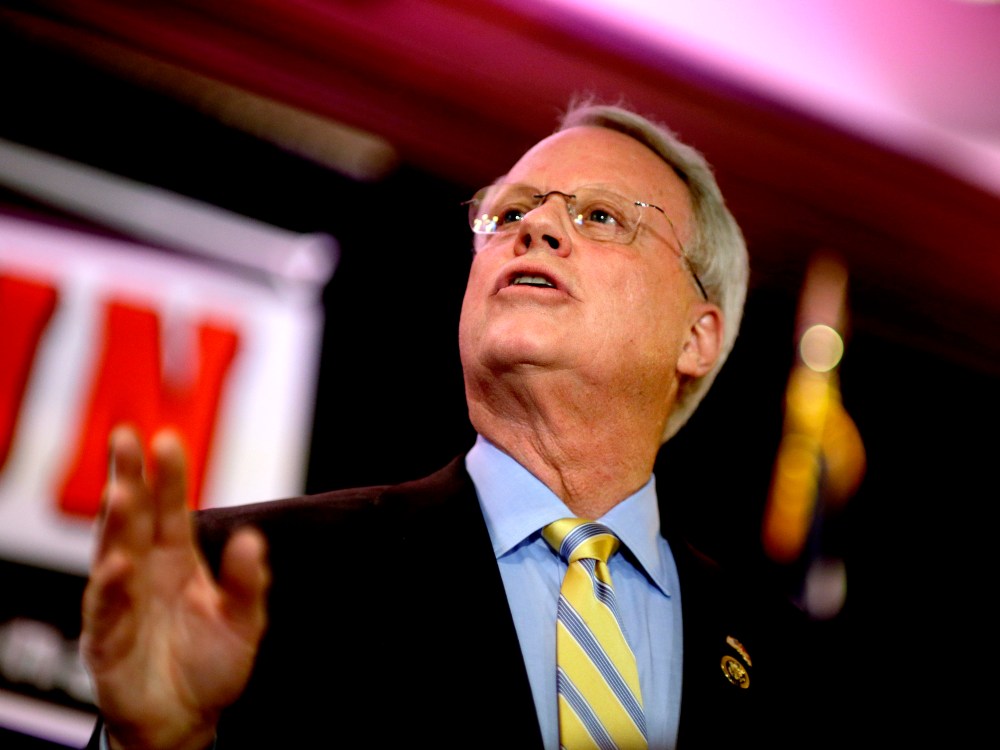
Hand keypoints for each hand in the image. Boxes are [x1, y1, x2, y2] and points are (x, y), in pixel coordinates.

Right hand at [81, 427, 269, 749]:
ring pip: (113, 550)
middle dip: (129, 476)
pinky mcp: (106, 637)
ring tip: (122, 493)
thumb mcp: (244, 620)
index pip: (171, 507)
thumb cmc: (210, 661)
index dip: (168, 475)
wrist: (185, 718)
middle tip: (126, 439)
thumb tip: (254, 540)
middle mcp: (145, 570)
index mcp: (177, 558)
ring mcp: (122, 600)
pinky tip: (119, 565)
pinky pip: (106, 607)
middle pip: (134, 515)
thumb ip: (248, 582)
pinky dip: (111, 587)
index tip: (166, 440)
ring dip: (116, 522)